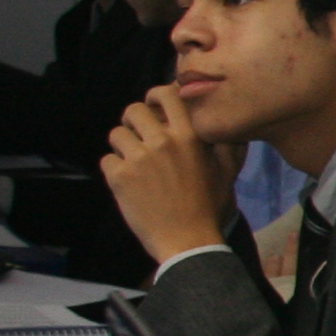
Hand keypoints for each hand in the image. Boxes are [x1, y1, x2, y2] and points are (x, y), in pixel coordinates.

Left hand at [101, 87, 235, 259]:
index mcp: (189, 137)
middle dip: (133, 121)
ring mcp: (138, 159)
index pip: (167, 95)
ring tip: (132, 161)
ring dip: (122, 146)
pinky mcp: (118, 177)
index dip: (155, 95)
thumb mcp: (227, 172)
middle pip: (133, 110)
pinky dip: (114, 169)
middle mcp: (162, 141)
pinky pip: (107, 160)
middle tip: (138, 135)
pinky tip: (127, 182)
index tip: (154, 105)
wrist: (188, 241)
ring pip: (116, 134)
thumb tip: (226, 124)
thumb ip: (227, 144)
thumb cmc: (210, 206)